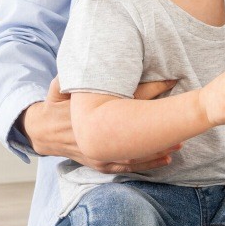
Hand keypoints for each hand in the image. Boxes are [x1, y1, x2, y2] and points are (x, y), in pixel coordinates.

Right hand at [21, 76, 179, 171]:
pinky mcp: (99, 163)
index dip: (151, 89)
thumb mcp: (59, 86)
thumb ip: (70, 76)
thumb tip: (81, 59)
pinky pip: (126, 165)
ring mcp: (97, 152)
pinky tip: (165, 160)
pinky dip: (146, 164)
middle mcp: (95, 134)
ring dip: (156, 150)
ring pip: (132, 153)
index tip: (172, 81)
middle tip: (183, 124)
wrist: (42, 132)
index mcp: (90, 111)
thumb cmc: (56, 104)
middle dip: (159, 128)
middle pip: (134, 129)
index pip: (126, 97)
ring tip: (179, 145)